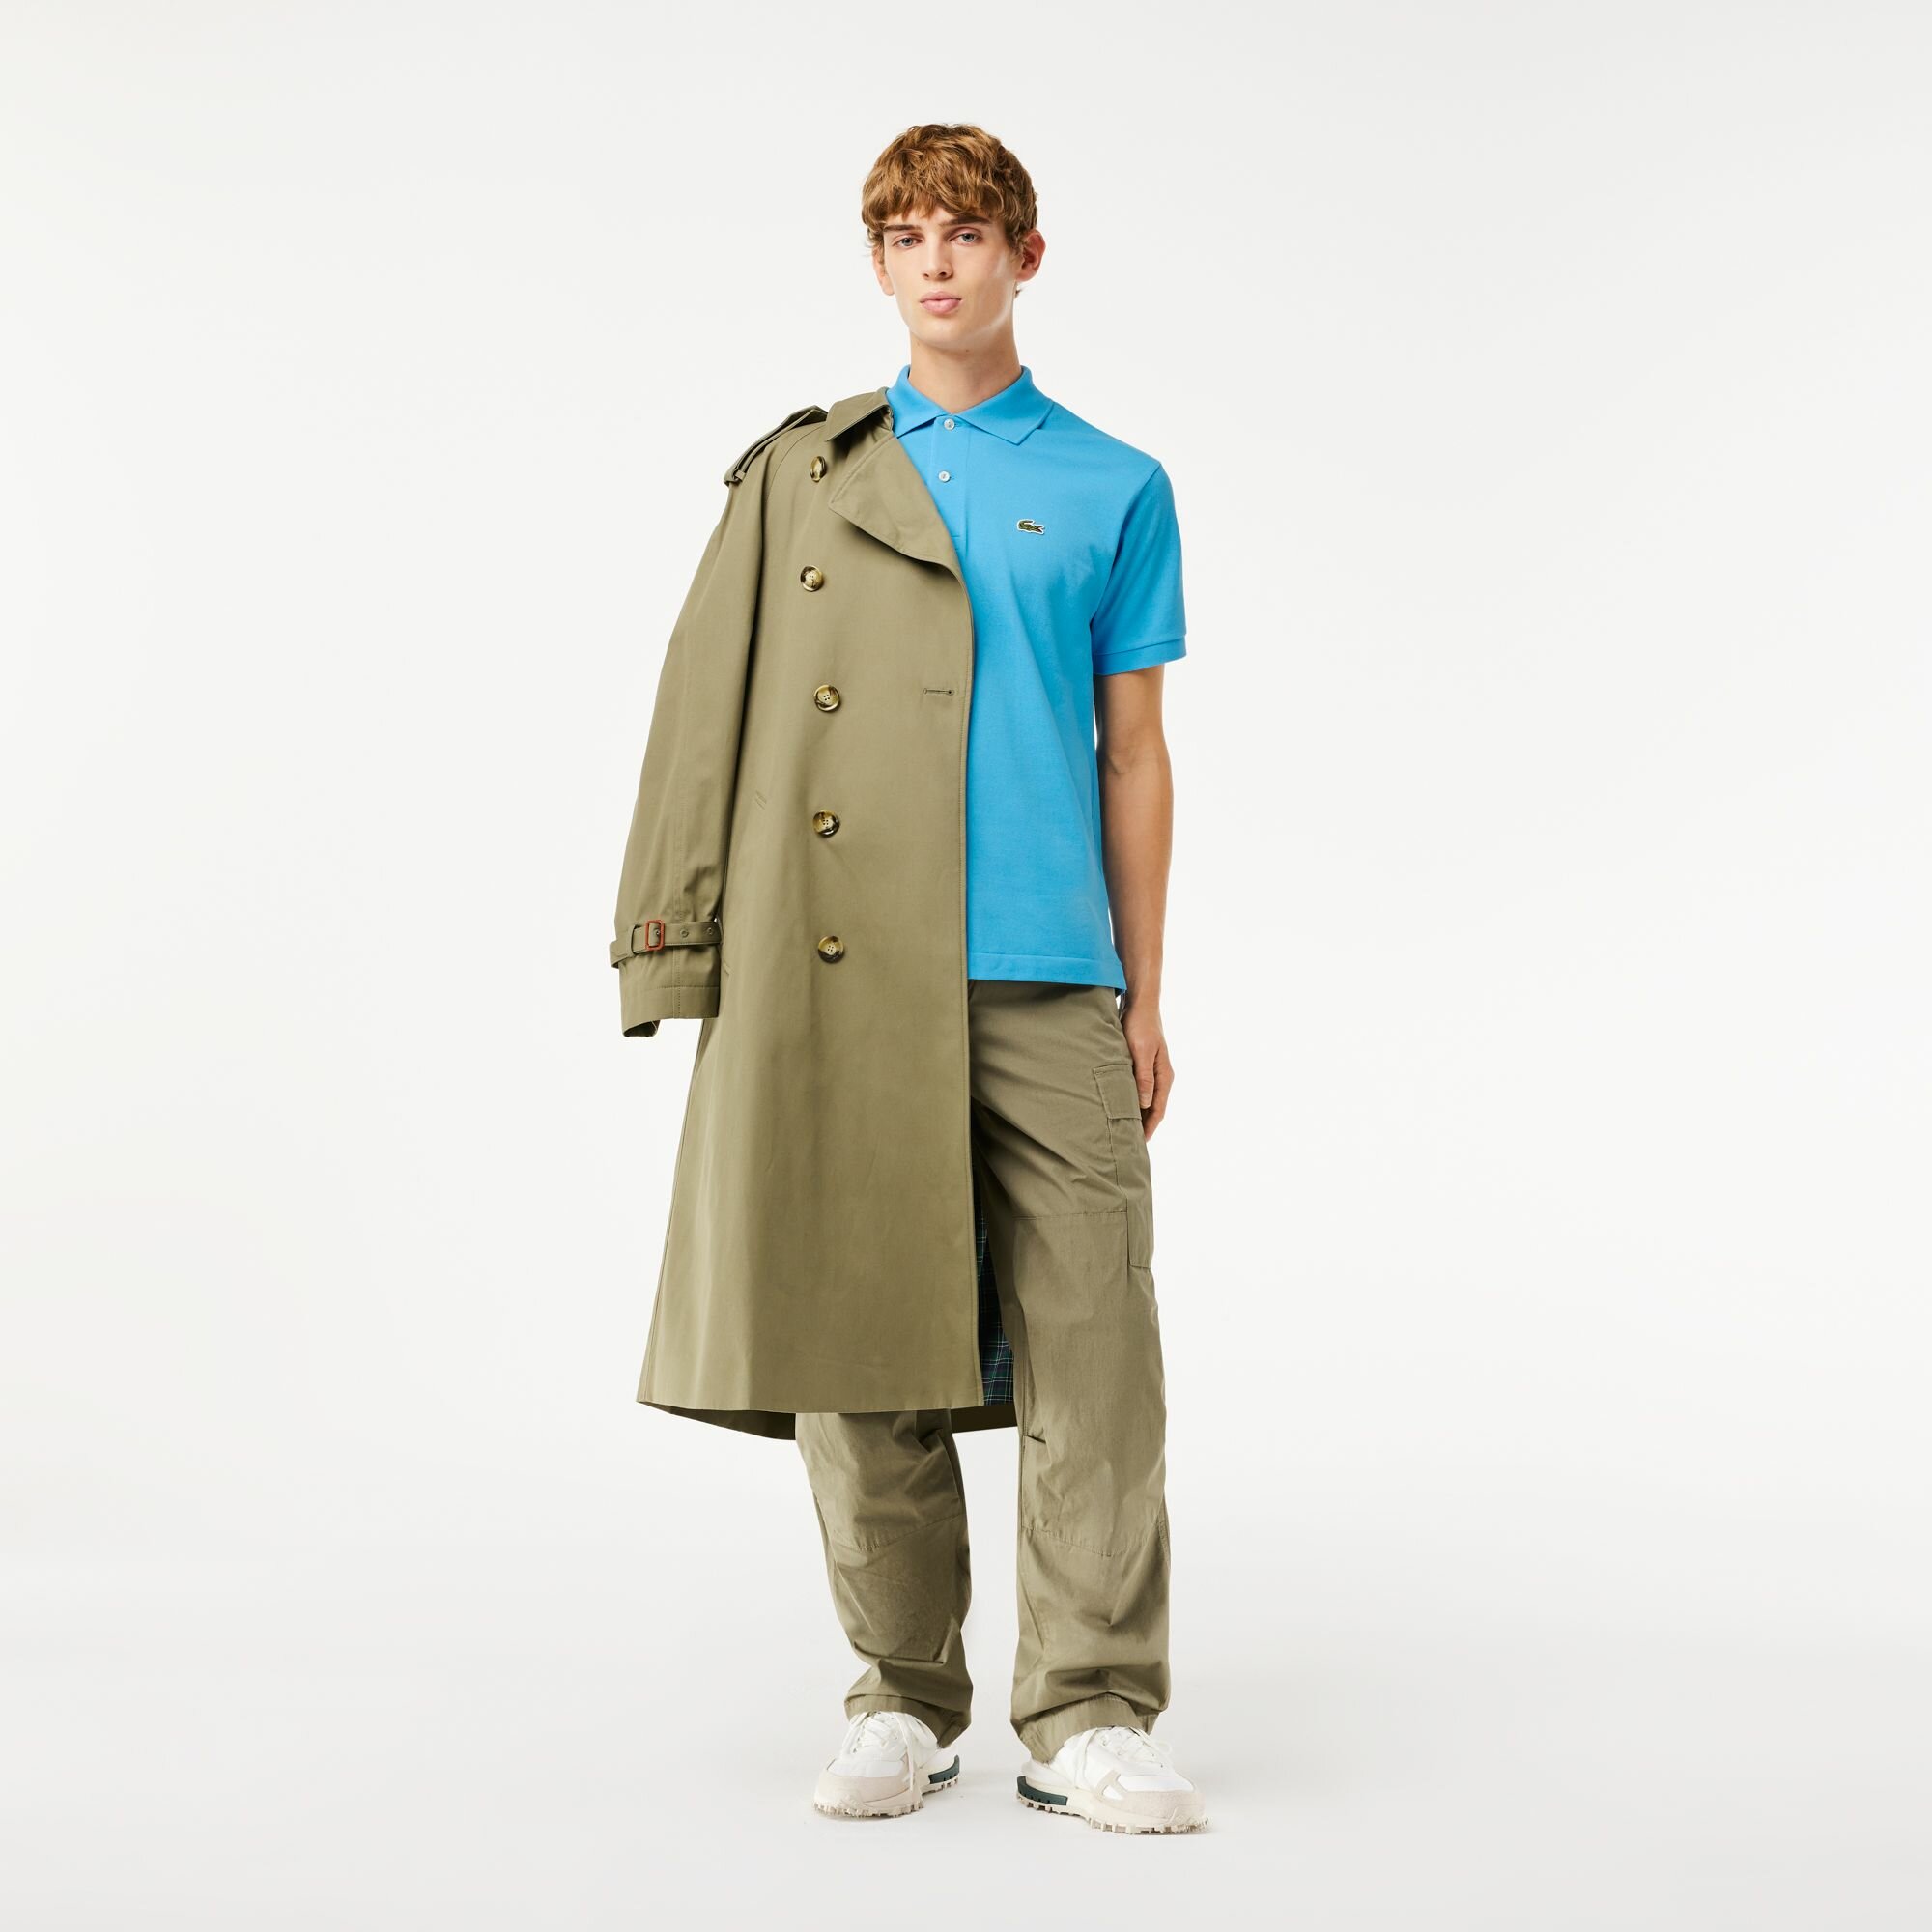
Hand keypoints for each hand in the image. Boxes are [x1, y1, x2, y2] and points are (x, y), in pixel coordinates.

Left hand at [1119, 997, 1172, 1139]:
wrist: (1139, 1003)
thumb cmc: (1141, 1026)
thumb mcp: (1141, 1052)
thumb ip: (1143, 1078)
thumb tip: (1144, 1104)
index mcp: (1164, 1076)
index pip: (1158, 1110)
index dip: (1149, 1128)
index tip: (1139, 1144)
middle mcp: (1159, 1076)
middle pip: (1152, 1108)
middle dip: (1142, 1125)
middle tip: (1128, 1143)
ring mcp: (1150, 1070)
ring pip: (1144, 1099)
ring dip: (1135, 1113)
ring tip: (1121, 1129)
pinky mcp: (1139, 1064)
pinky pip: (1136, 1088)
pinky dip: (1130, 1099)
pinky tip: (1118, 1105)